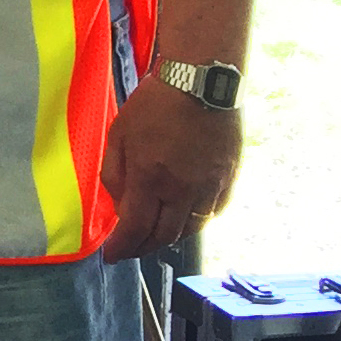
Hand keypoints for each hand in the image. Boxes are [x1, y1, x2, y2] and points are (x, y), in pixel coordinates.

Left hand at [97, 81, 241, 261]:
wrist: (201, 83)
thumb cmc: (154, 105)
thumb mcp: (119, 135)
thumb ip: (115, 174)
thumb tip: (119, 206)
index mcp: (150, 179)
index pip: (135, 229)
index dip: (122, 248)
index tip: (112, 257)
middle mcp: (182, 190)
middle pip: (164, 236)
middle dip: (143, 247)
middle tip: (131, 248)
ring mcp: (209, 187)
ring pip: (190, 229)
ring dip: (169, 237)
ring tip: (154, 236)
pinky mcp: (228, 180)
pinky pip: (211, 213)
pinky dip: (193, 222)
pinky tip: (182, 217)